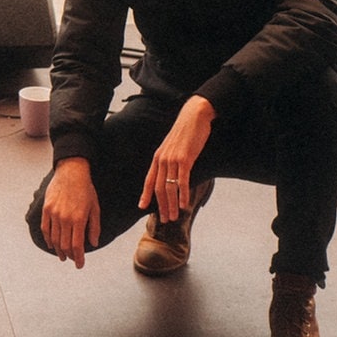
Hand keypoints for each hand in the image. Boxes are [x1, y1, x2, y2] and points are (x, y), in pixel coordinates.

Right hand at [40, 158, 100, 267]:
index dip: (78, 258)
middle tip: (72, 260)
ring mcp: (54, 214)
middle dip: (69, 256)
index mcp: (79, 219)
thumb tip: (93, 244)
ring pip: (54, 239)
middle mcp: (65, 218)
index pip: (77, 246)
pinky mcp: (46, 209)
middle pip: (64, 245)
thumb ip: (94, 227)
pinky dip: (48, 239)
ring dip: (58, 250)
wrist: (71, 172)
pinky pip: (45, 229)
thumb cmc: (86, 190)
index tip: (80, 265)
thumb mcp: (95, 208)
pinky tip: (51, 245)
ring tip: (63, 256)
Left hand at [139, 96, 214, 220]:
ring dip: (171, 204)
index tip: (142, 207)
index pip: (148, 180)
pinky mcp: (185, 159)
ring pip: (169, 187)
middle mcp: (162, 159)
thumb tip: (171, 173)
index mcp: (158, 157)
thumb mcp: (173, 147)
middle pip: (159, 188)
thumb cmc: (186, 133)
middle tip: (165, 219)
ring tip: (173, 216)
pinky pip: (182, 181)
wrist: (194, 116)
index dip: (145, 194)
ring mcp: (172, 159)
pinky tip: (184, 204)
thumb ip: (169, 160)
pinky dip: (182, 194)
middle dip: (161, 205)